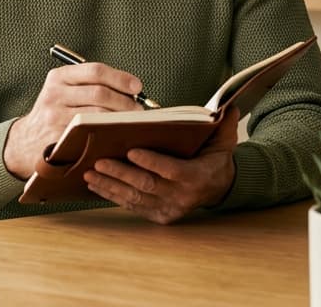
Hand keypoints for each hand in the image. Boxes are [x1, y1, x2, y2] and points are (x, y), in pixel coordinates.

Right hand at [2, 62, 144, 178]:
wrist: (24, 143)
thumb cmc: (54, 115)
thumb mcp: (63, 91)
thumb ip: (90, 85)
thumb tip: (131, 89)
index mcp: (58, 77)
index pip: (94, 71)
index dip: (120, 78)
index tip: (137, 86)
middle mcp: (54, 94)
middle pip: (99, 94)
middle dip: (125, 103)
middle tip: (139, 112)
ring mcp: (54, 118)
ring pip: (97, 116)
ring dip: (120, 120)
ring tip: (132, 125)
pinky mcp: (57, 139)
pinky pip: (90, 136)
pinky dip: (108, 136)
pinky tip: (117, 137)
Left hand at [83, 108, 239, 224]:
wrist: (219, 188)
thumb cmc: (214, 159)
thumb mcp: (223, 141)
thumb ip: (224, 124)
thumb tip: (230, 105)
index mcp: (196, 177)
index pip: (171, 170)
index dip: (151, 162)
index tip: (131, 150)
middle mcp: (182, 197)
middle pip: (147, 186)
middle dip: (121, 173)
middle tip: (99, 161)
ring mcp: (169, 209)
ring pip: (135, 198)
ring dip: (110, 186)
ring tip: (90, 172)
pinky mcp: (159, 215)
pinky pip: (132, 206)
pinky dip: (112, 195)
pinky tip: (96, 184)